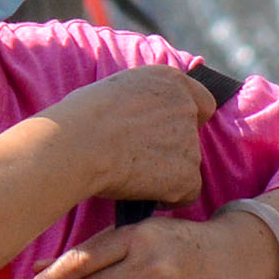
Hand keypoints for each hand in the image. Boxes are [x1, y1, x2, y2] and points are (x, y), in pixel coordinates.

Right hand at [37, 63, 218, 210]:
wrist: (77, 143)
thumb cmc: (80, 118)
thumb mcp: (117, 89)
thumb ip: (143, 101)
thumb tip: (143, 118)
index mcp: (169, 81)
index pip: (202, 102)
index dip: (188, 120)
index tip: (167, 132)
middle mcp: (186, 107)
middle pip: (192, 136)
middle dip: (172, 148)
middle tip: (138, 156)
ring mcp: (190, 142)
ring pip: (187, 165)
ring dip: (167, 172)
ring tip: (131, 173)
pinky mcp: (187, 175)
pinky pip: (187, 193)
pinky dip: (169, 197)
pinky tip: (142, 192)